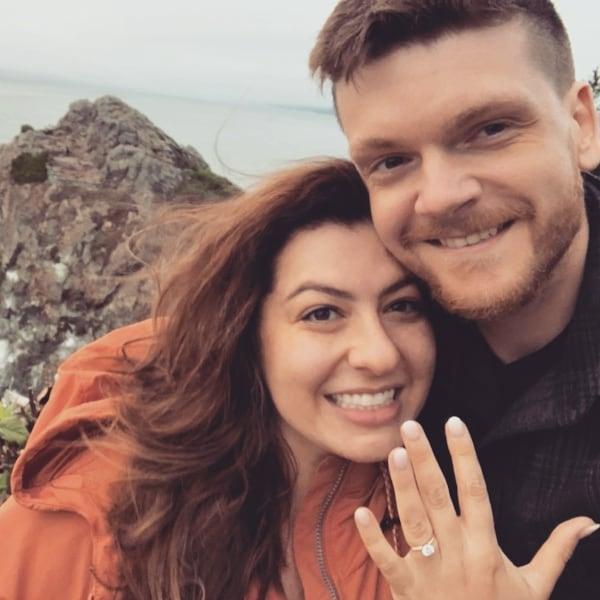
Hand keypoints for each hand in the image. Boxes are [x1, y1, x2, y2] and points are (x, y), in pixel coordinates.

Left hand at [354, 418, 598, 599]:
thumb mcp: (535, 587)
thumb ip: (557, 550)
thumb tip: (588, 522)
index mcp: (485, 547)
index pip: (475, 490)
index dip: (464, 455)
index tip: (454, 423)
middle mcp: (457, 552)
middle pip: (438, 497)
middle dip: (424, 459)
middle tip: (410, 426)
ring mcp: (430, 570)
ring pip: (413, 520)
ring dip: (402, 486)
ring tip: (394, 453)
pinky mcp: (406, 589)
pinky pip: (387, 561)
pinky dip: (373, 538)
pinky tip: (360, 512)